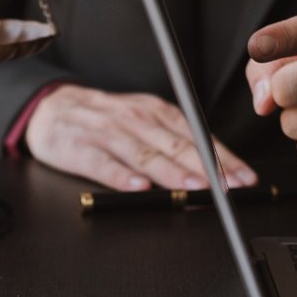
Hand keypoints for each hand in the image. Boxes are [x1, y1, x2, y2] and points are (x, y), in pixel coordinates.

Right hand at [25, 83, 256, 190]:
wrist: (51, 108)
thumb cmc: (105, 121)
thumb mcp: (144, 121)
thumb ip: (175, 142)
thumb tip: (215, 170)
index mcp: (156, 112)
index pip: (197, 136)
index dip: (223, 158)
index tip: (245, 178)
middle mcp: (136, 119)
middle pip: (177, 145)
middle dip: (207, 167)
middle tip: (229, 187)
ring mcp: (107, 133)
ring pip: (145, 154)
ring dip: (172, 173)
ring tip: (193, 187)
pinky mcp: (79, 148)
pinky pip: (103, 163)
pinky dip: (121, 176)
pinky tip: (138, 187)